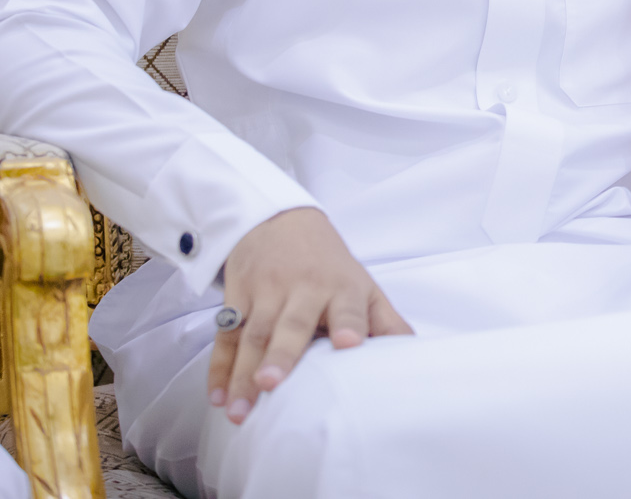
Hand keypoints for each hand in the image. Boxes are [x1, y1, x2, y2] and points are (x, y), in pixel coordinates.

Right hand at [207, 207, 412, 423]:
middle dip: (281, 355)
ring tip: (238, 409)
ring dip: (243, 374)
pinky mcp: (237, 298)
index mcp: (341, 286)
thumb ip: (385, 321)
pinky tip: (217, 396)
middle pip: (291, 325)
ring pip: (252, 335)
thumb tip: (413, 354)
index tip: (348, 344)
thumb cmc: (329, 265)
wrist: (279, 220)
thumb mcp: (362, 285)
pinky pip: (226, 337)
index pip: (347, 308)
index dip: (348, 324)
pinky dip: (218, 368)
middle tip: (271, 384)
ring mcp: (266, 293)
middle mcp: (303, 288)